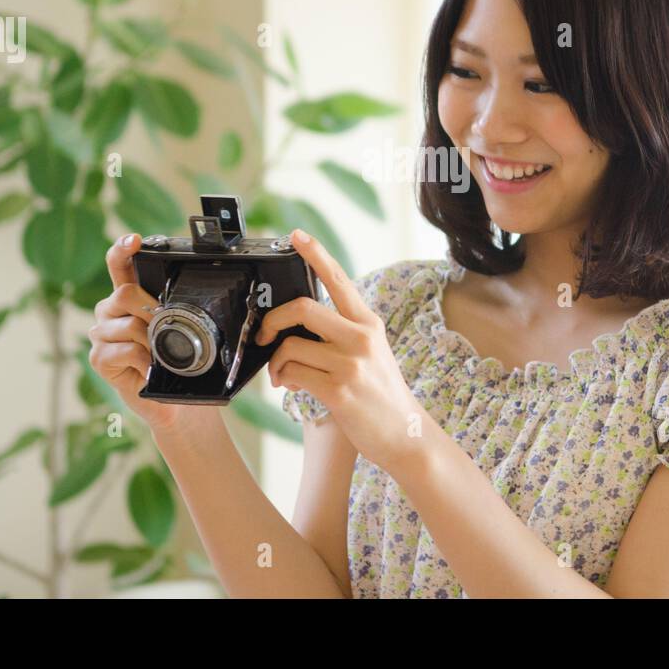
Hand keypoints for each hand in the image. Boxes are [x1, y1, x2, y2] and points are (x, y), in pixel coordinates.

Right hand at [87, 234, 221, 435]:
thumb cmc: (177, 363)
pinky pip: (126, 349)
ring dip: (152, 341)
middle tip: (167, 328)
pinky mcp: (98, 358)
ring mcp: (101, 334)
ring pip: (129, 324)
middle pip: (125, 293)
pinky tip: (149, 369)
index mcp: (129, 297)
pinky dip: (144, 360)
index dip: (123, 250)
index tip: (134, 240)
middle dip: (152, 309)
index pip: (119, 265)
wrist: (174, 403)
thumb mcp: (181, 330)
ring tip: (160, 355)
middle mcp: (110, 311)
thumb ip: (176, 309)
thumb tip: (196, 297)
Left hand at [256, 229, 430, 472]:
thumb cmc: (380, 392)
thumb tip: (298, 321)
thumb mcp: (371, 351)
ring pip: (291, 346)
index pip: (339, 279)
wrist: (404, 433)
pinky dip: (283, 378)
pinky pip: (294, 374)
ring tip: (281, 373)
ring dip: (275, 362)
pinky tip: (289, 385)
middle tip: (264, 337)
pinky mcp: (340, 391)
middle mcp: (361, 337)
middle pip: (302, 308)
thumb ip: (343, 331)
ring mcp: (351, 364)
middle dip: (272, 321)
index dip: (315, 254)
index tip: (295, 235)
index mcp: (368, 322)